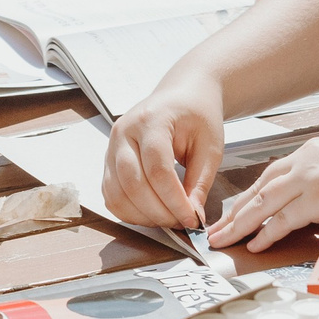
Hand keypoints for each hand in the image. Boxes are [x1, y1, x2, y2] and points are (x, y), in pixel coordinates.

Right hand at [107, 74, 227, 229]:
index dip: (174, 199)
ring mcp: (111, 146)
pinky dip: (129, 211)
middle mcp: (124, 132)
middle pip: (132, 183)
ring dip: (142, 215)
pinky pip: (111, 194)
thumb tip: (193, 218)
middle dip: (158, 211)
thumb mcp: (210, 146)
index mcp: (151, 120)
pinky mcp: (108, 160)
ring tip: (169, 219)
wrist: (181, 95)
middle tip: (181, 223)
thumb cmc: (197, 115)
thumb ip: (200, 182)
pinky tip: (151, 213)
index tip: (192, 219)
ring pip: (116, 193)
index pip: (157, 169)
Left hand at [208, 135, 318, 251]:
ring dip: (241, 224)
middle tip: (218, 228)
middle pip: (261, 187)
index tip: (236, 211)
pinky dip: (266, 233)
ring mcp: (314, 177)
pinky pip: (284, 218)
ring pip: (265, 203)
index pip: (273, 174)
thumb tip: (314, 202)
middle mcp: (310, 159)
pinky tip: (254, 244)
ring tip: (224, 240)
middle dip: (236, 211)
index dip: (251, 195)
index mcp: (315, 151)